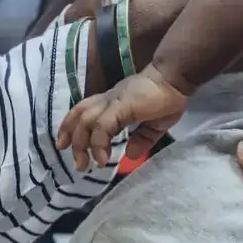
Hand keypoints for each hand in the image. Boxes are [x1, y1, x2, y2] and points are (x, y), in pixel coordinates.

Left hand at [61, 69, 188, 170]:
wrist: (175, 79)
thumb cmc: (167, 98)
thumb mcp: (155, 125)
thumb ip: (142, 138)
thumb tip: (131, 155)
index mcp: (113, 103)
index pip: (84, 111)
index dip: (71, 127)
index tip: (67, 146)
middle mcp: (107, 100)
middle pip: (79, 116)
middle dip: (72, 140)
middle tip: (77, 164)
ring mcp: (112, 102)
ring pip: (85, 121)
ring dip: (81, 144)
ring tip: (83, 164)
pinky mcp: (120, 106)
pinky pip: (102, 125)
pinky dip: (98, 142)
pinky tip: (102, 158)